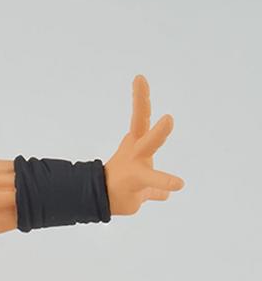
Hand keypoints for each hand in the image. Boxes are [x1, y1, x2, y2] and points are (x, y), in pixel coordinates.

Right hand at [104, 75, 183, 215]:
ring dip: (159, 142)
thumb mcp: (143, 186)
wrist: (101, 203)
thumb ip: (154, 188)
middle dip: (154, 124)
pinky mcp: (138, 188)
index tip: (139, 78)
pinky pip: (155, 188)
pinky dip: (165, 185)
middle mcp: (136, 154)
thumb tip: (163, 195)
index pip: (139, 118)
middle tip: (167, 114)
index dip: (140, 99)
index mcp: (136, 146)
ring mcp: (136, 170)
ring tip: (169, 122)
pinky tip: (178, 185)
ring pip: (148, 157)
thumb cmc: (122, 189)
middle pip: (143, 132)